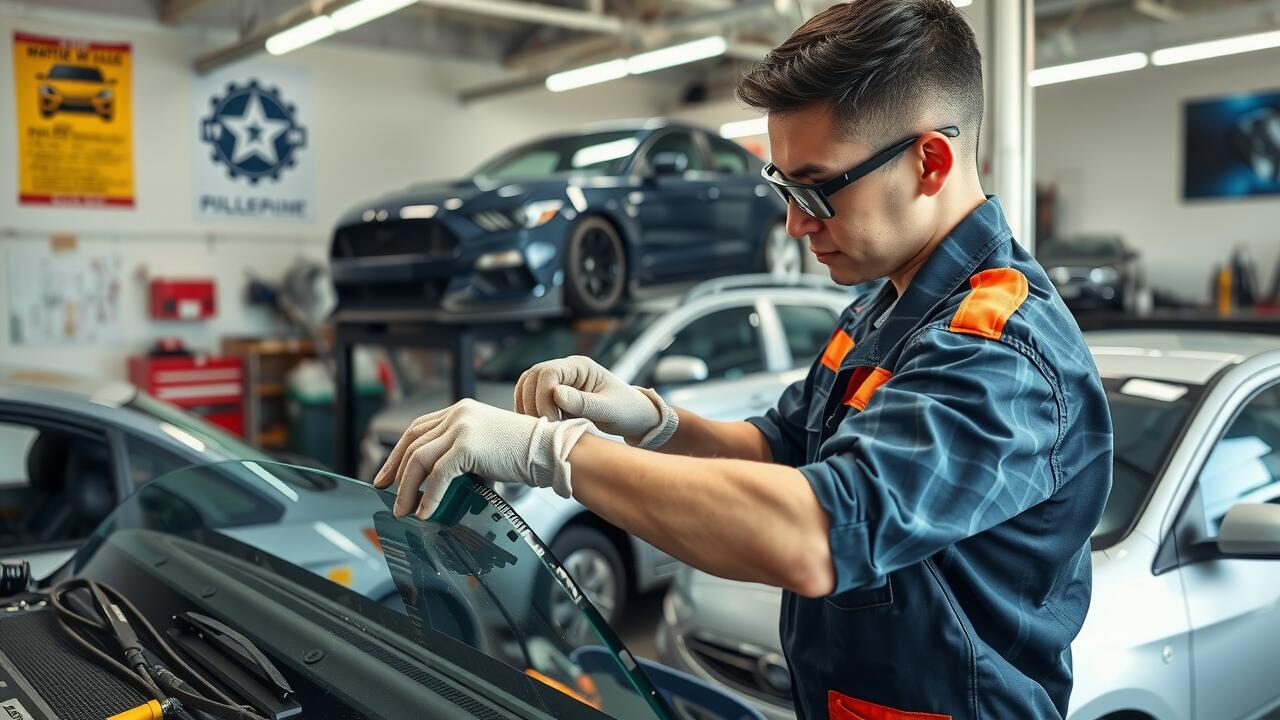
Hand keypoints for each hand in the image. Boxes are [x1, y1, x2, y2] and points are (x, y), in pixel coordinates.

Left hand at [372, 399, 592, 518]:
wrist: (549, 450)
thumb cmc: (524, 452)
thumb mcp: (485, 444)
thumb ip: (460, 451)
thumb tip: (434, 478)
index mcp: (460, 410)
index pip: (417, 429)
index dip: (397, 452)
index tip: (387, 474)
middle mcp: (457, 413)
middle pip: (412, 442)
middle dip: (394, 470)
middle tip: (385, 492)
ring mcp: (462, 427)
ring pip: (419, 459)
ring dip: (407, 488)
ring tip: (404, 509)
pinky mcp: (468, 446)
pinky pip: (438, 474)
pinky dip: (428, 496)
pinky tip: (426, 511)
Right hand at [514, 355, 678, 449]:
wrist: (634, 417)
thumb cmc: (626, 410)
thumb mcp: (609, 410)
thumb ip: (583, 402)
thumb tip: (556, 394)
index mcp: (580, 366)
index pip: (548, 373)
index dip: (543, 397)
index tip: (553, 420)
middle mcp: (566, 370)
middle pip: (532, 377)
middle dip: (533, 403)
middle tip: (546, 426)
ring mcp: (559, 381)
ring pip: (527, 386)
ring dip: (528, 407)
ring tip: (542, 427)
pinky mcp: (554, 395)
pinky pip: (531, 398)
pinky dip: (529, 411)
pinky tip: (539, 426)